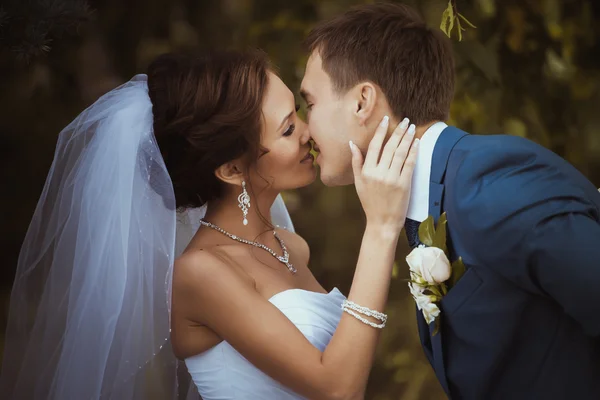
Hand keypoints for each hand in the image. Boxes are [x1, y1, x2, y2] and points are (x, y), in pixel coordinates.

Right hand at [350, 116, 418, 236]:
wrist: (382, 222)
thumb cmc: (370, 202)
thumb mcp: (359, 183)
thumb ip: (356, 162)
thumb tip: (351, 144)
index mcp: (367, 172)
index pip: (374, 146)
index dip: (381, 131)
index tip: (386, 120)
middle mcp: (378, 173)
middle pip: (390, 147)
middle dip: (398, 131)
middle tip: (405, 120)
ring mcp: (392, 178)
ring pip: (400, 153)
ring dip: (407, 138)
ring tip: (411, 127)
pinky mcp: (404, 184)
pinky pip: (409, 164)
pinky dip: (413, 151)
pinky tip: (416, 142)